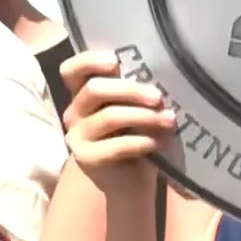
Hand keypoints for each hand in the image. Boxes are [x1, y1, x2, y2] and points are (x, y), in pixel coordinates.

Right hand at [59, 51, 176, 193]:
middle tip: (158, 98)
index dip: (90, 61)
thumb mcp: (131, 107)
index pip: (72, 70)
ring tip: (169, 121)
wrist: (126, 179)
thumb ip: (132, 92)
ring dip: (144, 117)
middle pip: (95, 89)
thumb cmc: (132, 134)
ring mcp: (77, 135)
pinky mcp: (86, 158)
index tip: (116, 63)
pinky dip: (140, 142)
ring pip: (110, 116)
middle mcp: (74, 112)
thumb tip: (157, 79)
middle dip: (131, 91)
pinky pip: (116, 146)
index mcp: (83, 92)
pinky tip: (156, 142)